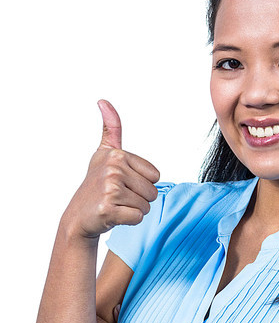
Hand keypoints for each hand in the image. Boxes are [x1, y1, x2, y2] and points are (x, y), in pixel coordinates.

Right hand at [63, 100, 160, 239]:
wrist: (79, 216)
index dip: (142, 184)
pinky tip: (114, 215)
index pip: (155, 176)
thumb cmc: (96, 186)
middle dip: (139, 199)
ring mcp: (110, 189)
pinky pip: (138, 217)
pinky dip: (129, 221)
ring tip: (116, 205)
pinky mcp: (108, 209)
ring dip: (133, 210)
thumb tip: (103, 101)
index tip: (122, 183)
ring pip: (146, 206)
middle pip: (152, 192)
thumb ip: (111, 129)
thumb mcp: (104, 154)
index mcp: (116, 155)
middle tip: (119, 197)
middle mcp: (113, 169)